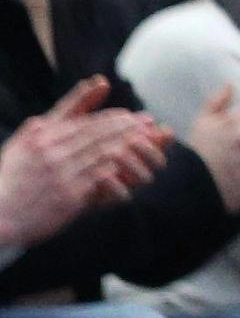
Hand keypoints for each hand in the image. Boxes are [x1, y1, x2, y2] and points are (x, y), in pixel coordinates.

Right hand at [0, 81, 169, 245]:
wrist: (0, 215)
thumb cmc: (12, 178)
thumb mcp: (23, 143)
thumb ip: (50, 122)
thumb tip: (68, 102)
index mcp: (40, 135)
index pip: (83, 121)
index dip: (111, 117)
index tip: (130, 115)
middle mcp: (51, 150)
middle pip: (97, 133)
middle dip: (126, 127)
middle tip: (147, 123)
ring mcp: (61, 172)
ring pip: (103, 152)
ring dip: (128, 145)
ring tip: (147, 141)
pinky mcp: (69, 194)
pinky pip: (102, 178)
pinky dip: (119, 170)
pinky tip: (134, 166)